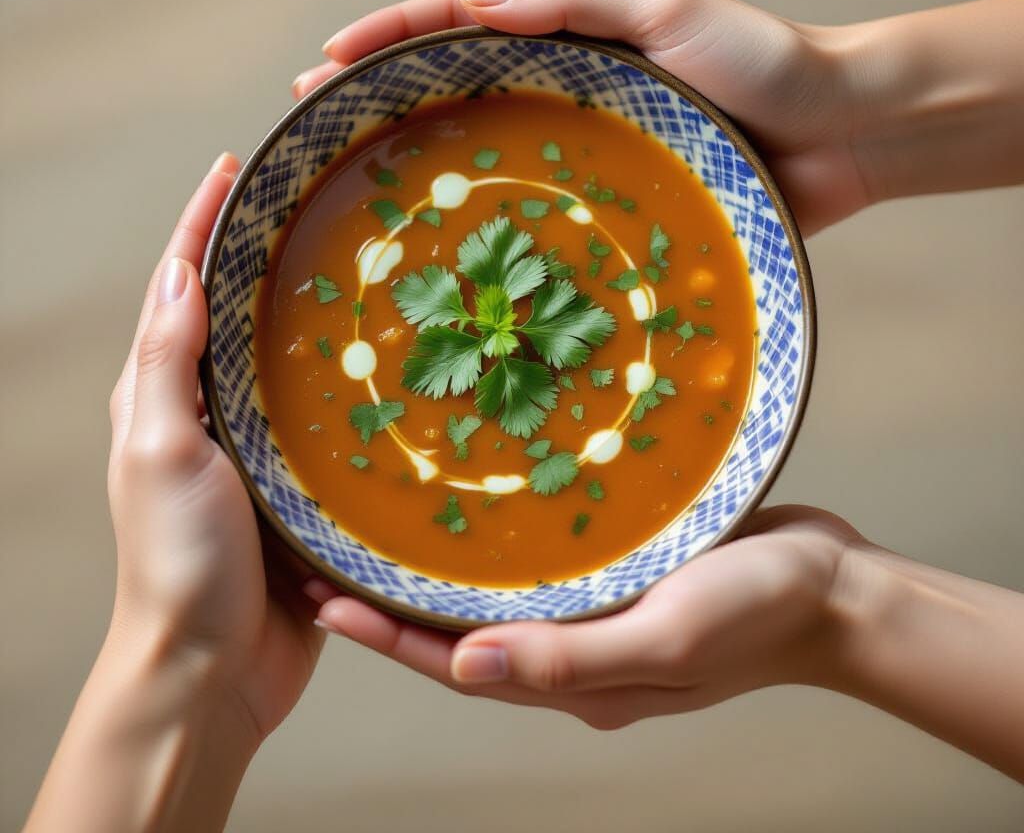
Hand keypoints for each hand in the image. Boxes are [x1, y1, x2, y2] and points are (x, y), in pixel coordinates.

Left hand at [106, 154, 323, 744]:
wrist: (216, 668)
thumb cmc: (178, 562)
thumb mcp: (160, 451)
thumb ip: (167, 365)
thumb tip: (178, 274)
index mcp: (162, 398)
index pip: (177, 289)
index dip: (201, 224)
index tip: (233, 168)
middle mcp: (209, 415)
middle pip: (233, 313)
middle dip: (260, 251)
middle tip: (310, 202)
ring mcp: (260, 449)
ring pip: (286, 362)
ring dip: (311, 311)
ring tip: (360, 263)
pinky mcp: (303, 485)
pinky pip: (329, 417)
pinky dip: (350, 380)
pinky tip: (391, 361)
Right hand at [292, 0, 870, 234]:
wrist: (842, 131)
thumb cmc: (765, 59)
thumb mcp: (667, 6)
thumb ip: (576, 3)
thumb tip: (474, 5)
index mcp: (575, 30)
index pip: (462, 20)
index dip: (392, 38)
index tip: (328, 63)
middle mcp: (569, 87)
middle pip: (459, 86)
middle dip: (385, 99)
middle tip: (319, 124)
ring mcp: (586, 147)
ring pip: (492, 151)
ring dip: (428, 165)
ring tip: (363, 189)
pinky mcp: (613, 198)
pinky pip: (543, 210)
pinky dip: (497, 226)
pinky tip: (459, 253)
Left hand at [305, 506, 859, 729]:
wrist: (830, 588)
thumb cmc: (756, 613)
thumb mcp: (664, 638)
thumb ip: (567, 658)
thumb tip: (463, 667)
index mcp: (575, 680)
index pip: (455, 663)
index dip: (386, 635)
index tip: (321, 600)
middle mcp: (573, 650)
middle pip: (460, 632)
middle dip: (391, 604)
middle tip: (323, 562)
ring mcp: (594, 613)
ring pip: (494, 597)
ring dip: (432, 572)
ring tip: (373, 533)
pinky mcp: (616, 574)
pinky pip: (538, 566)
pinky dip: (492, 548)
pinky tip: (470, 513)